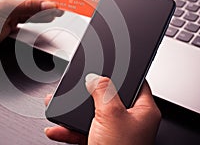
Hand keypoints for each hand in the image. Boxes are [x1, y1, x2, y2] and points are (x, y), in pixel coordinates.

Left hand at [0, 0, 61, 54]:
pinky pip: (30, 13)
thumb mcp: (3, 7)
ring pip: (32, 1)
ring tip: (58, 7)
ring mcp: (9, 4)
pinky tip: (48, 15)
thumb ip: (28, 5)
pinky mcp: (11, 17)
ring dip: (44, 5)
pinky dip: (39, 15)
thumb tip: (47, 4)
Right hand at [44, 75, 160, 144]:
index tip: (110, 63)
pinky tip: (57, 129)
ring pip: (91, 114)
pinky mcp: (99, 142)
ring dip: (72, 112)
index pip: (136, 82)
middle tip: (78, 83)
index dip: (123, 71)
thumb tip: (95, 77)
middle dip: (87, 92)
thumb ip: (103, 91)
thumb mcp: (111, 114)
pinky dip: (68, 130)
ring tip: (58, 104)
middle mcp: (129, 121)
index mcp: (143, 111)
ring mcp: (113, 132)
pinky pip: (82, 131)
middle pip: (107, 97)